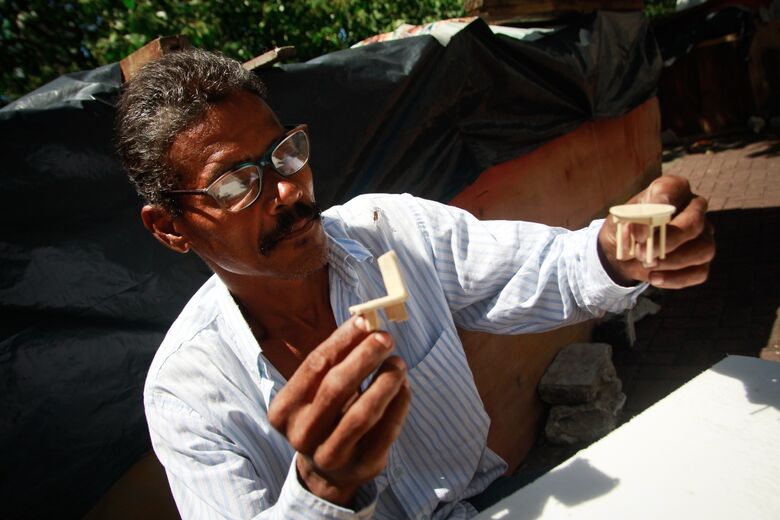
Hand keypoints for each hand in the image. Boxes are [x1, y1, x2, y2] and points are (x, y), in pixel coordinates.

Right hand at [268, 316, 410, 506]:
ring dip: (385, 381)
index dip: (341, 341)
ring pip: (363, 413)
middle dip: (364, 357)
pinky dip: (399, 403)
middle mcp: (303, 434)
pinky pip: (387, 431)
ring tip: (399, 363)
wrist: (327, 470)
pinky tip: (404, 386)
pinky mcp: (362, 466)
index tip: (364, 321)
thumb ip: (336, 360)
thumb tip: (365, 322)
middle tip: (385, 338)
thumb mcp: (318, 390)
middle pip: (337, 387)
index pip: (314, 366)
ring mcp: (331, 455)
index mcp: (285, 410)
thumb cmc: (324, 414)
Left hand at [598, 175, 714, 288]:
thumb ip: (627, 223)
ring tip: (648, 265)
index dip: (657, 209)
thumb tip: (636, 228)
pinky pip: (700, 272)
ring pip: (703, 249)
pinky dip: (676, 278)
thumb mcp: (618, 223)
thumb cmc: (626, 228)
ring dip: (673, 262)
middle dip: (668, 241)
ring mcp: (703, 235)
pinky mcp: (702, 260)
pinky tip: (654, 278)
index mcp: (672, 189)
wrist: (624, 253)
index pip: (672, 190)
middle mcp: (694, 209)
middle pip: (694, 223)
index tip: (638, 231)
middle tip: (643, 253)